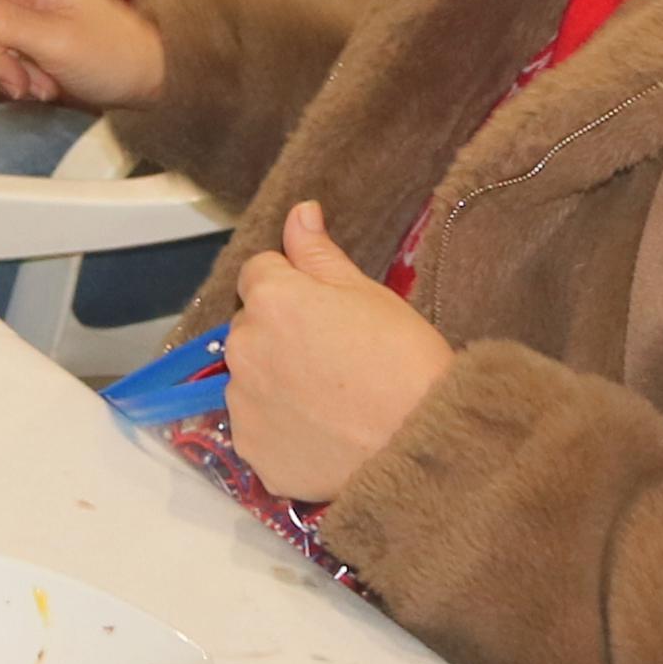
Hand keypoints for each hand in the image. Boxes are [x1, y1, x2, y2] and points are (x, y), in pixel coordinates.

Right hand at [0, 0, 163, 104]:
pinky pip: (0, 50)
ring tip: (38, 90)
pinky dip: (14, 74)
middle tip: (19, 86)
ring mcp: (28, 5)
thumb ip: (5, 25)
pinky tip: (41, 87)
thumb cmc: (112, 56)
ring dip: (3, 70)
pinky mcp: (29, 29)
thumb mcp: (57, 43)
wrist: (151, 78)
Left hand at [224, 201, 455, 503]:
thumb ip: (319, 253)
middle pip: (250, 326)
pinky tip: (320, 432)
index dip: (292, 285)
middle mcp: (243, 348)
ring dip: (275, 380)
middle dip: (279, 332)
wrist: (419, 443)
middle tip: (331, 354)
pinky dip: (279, 428)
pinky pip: (257, 427)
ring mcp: (242, 404)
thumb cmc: (402, 359)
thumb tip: (299, 213)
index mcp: (271, 300)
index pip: (259, 272)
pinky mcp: (251, 450)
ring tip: (328, 399)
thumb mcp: (368, 293)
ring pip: (250, 377)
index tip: (325, 308)